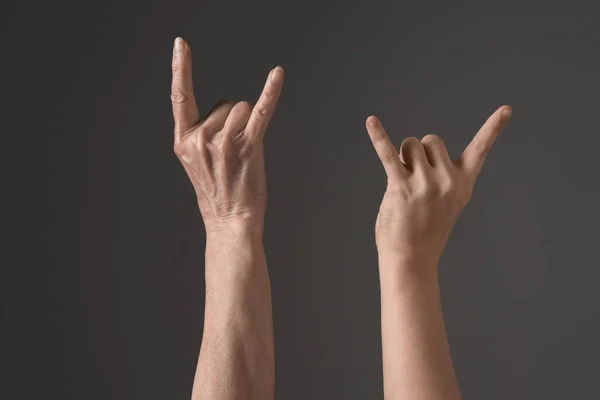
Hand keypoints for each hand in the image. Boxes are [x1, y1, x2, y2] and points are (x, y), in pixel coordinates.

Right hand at [170, 37, 283, 233]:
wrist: (230, 221)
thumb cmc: (217, 192)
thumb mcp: (195, 163)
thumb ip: (200, 134)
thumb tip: (227, 108)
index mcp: (183, 140)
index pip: (179, 96)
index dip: (180, 67)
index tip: (181, 44)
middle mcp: (201, 138)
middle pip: (224, 103)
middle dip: (232, 120)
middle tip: (232, 152)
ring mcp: (224, 142)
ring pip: (241, 107)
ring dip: (247, 123)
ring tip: (243, 153)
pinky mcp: (249, 145)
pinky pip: (260, 111)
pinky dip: (271, 91)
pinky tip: (277, 74)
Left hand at [366, 106, 511, 266]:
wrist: (412, 258)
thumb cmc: (427, 228)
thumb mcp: (447, 202)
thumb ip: (443, 175)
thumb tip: (417, 148)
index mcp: (462, 183)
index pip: (481, 150)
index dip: (493, 128)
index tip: (506, 108)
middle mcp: (447, 181)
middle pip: (431, 140)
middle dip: (419, 152)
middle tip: (415, 179)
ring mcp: (425, 184)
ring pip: (410, 144)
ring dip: (402, 156)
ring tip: (402, 182)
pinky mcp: (401, 187)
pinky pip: (388, 154)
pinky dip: (378, 136)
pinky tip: (371, 121)